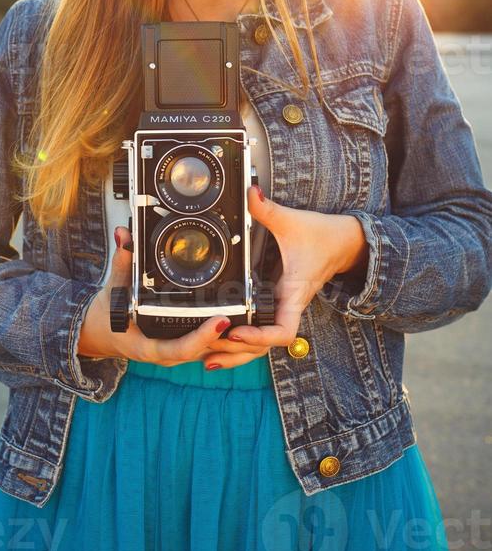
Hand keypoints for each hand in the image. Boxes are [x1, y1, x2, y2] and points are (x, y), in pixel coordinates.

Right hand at [77, 226, 237, 366]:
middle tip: (248, 313)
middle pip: (203, 350)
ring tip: (250, 316)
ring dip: (227, 338)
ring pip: (207, 351)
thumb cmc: (105, 316)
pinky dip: (218, 336)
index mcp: (149, 345)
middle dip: (226, 335)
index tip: (223, 320)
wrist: (98, 335)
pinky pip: (203, 347)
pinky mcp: (180, 349)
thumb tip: (123, 235)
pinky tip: (236, 321)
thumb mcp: (113, 287)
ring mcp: (174, 354)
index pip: (182, 347)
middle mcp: (165, 354)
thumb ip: (122, 261)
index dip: (204, 336)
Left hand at [199, 185, 369, 369]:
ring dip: (238, 355)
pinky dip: (245, 343)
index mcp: (294, 293)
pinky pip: (262, 331)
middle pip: (265, 347)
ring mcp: (283, 308)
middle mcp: (288, 307)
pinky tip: (222, 343)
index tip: (236, 331)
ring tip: (208, 358)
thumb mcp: (292, 221)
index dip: (259, 337)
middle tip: (206, 352)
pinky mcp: (278, 304)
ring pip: (263, 345)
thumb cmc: (323, 235)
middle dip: (238, 353)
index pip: (282, 331)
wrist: (344, 241)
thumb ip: (268, 208)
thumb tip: (250, 191)